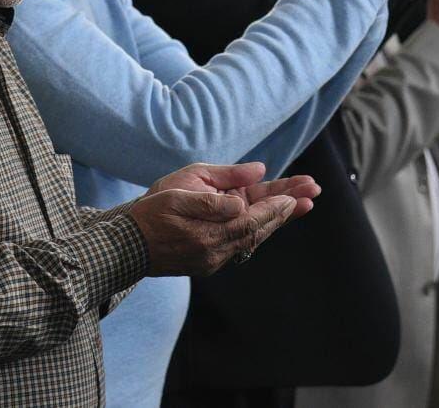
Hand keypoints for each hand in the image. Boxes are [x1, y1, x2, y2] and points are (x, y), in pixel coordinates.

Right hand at [129, 162, 310, 275]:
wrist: (127, 246)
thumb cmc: (152, 211)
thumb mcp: (181, 188)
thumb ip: (219, 187)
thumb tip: (255, 178)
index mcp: (211, 230)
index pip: (253, 217)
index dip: (276, 206)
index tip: (295, 194)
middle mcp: (217, 249)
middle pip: (259, 229)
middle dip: (286, 211)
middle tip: (311, 195)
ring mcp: (213, 258)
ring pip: (253, 237)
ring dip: (276, 220)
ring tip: (300, 204)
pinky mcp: (208, 261)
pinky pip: (240, 243)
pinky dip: (258, 229)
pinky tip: (269, 218)